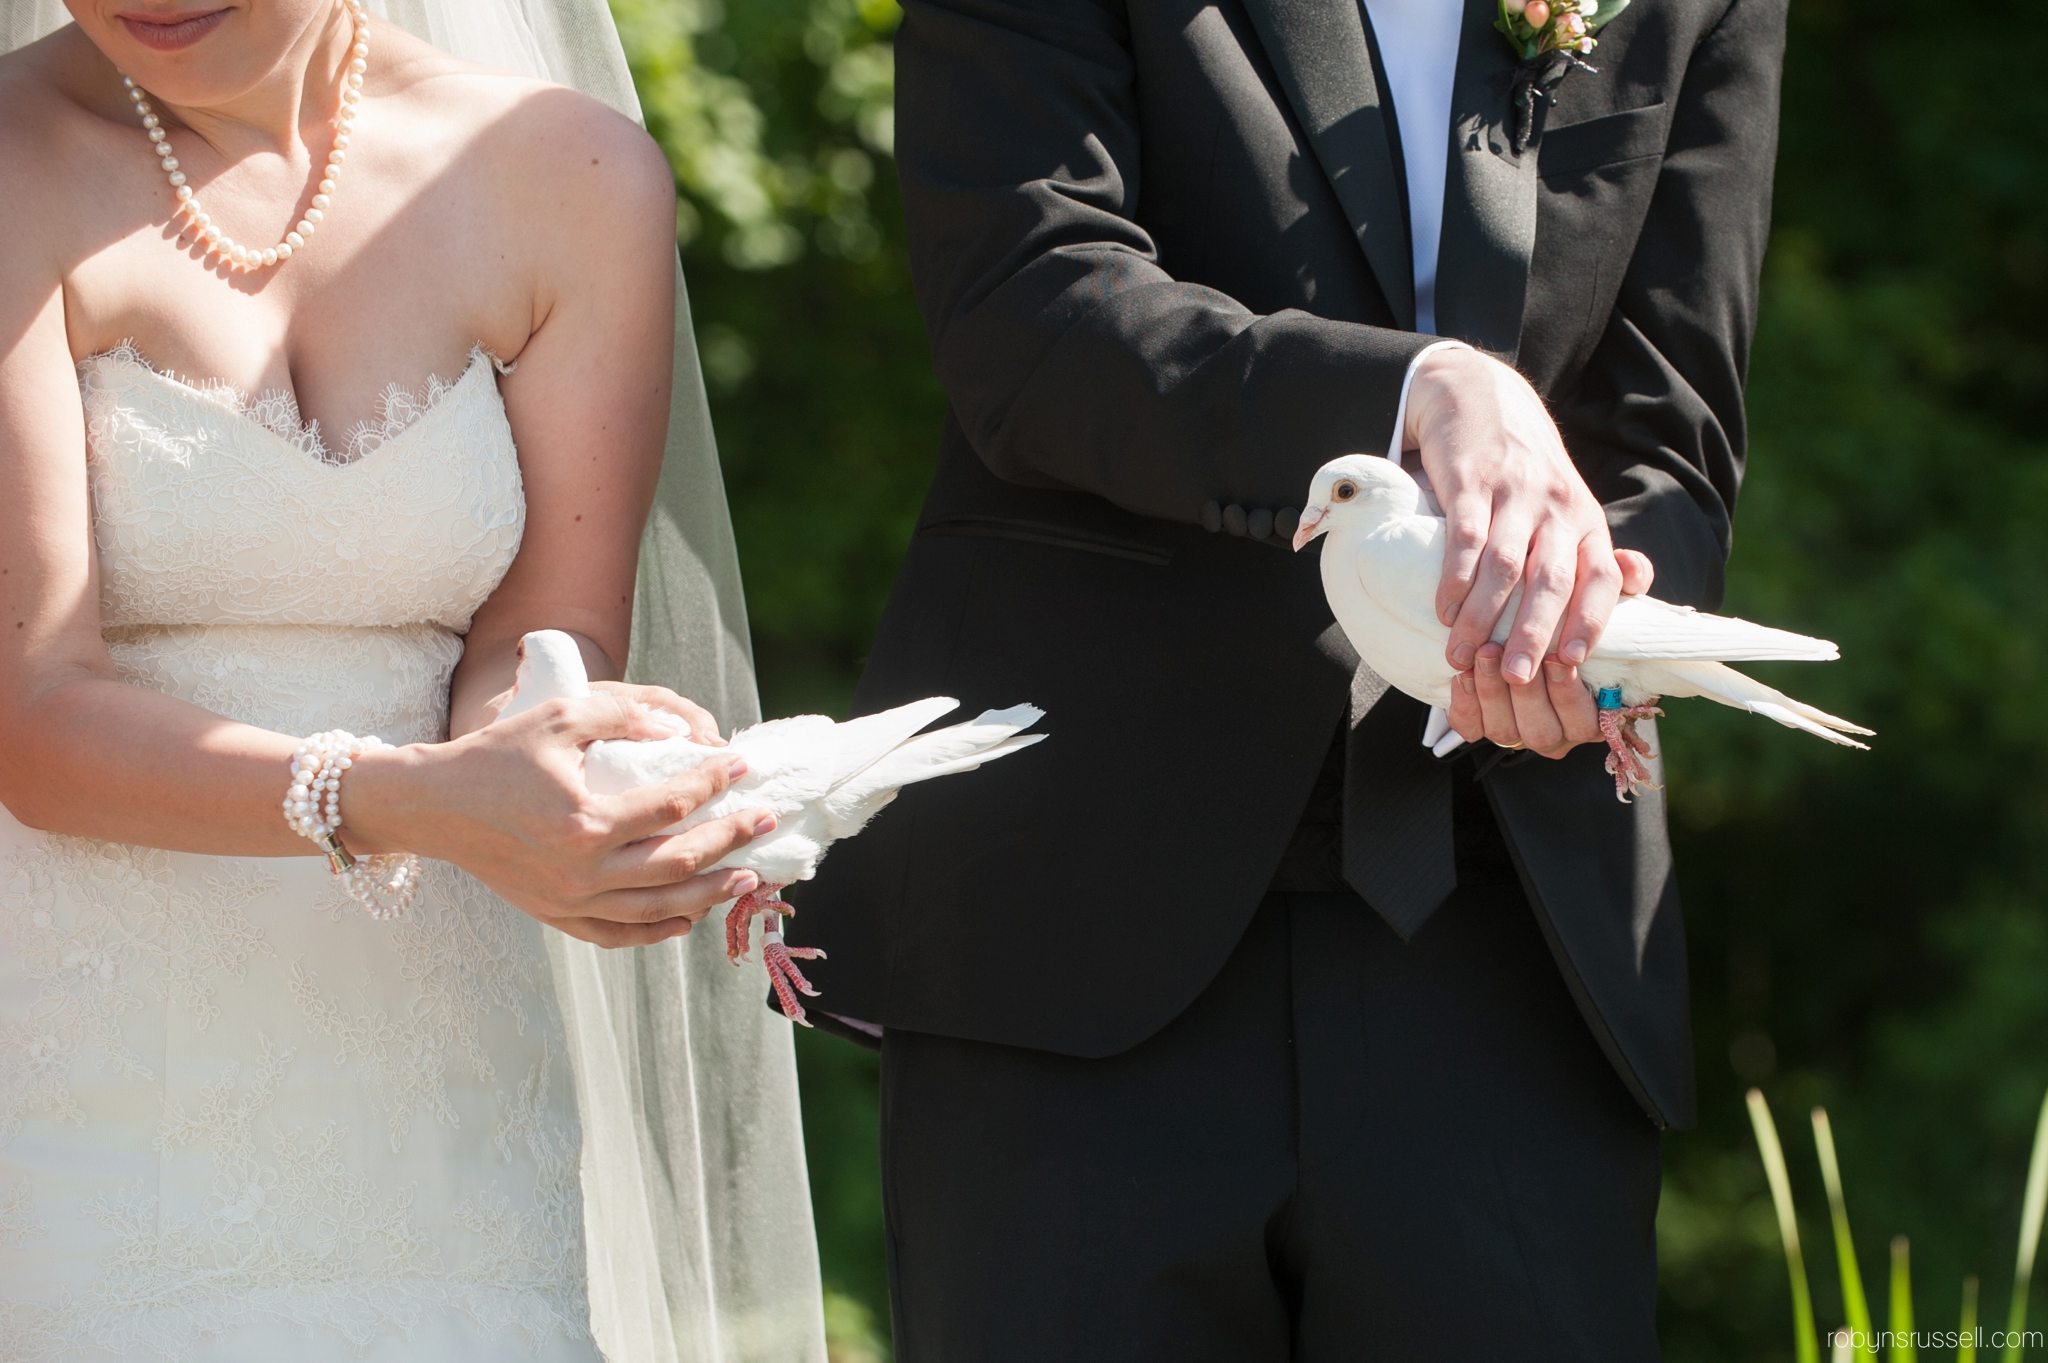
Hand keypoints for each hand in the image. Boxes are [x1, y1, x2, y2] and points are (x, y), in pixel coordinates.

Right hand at [343, 692, 770, 946]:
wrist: (432, 806)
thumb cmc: (495, 755)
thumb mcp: (558, 718)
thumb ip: (623, 717)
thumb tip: (682, 730)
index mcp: (585, 822)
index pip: (673, 806)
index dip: (714, 783)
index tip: (742, 767)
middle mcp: (581, 871)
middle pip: (678, 864)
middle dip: (730, 841)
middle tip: (764, 822)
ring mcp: (568, 901)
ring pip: (657, 910)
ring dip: (708, 895)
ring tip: (745, 877)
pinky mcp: (554, 916)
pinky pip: (617, 935)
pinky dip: (657, 931)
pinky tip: (688, 917)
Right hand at [1408, 345, 1648, 681]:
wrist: (1480, 397)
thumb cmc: (1523, 469)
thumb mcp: (1567, 505)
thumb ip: (1592, 550)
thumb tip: (1637, 585)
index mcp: (1586, 520)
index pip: (1602, 576)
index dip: (1591, 620)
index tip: (1572, 663)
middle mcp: (1559, 508)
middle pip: (1552, 580)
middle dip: (1533, 634)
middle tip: (1515, 678)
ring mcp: (1516, 494)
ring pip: (1504, 566)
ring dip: (1482, 617)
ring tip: (1462, 655)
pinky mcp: (1473, 482)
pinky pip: (1465, 539)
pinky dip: (1454, 579)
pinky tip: (1443, 609)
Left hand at [1446, 559, 1655, 756]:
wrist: (1512, 618)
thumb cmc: (1566, 604)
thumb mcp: (1595, 591)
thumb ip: (1622, 580)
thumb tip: (1629, 565)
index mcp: (1594, 712)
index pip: (1586, 723)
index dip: (1570, 693)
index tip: (1563, 657)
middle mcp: (1558, 731)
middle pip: (1543, 733)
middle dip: (1526, 694)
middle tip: (1509, 656)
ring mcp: (1518, 732)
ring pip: (1505, 733)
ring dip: (1491, 694)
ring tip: (1484, 653)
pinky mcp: (1480, 726)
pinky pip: (1470, 728)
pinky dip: (1464, 703)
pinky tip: (1461, 674)